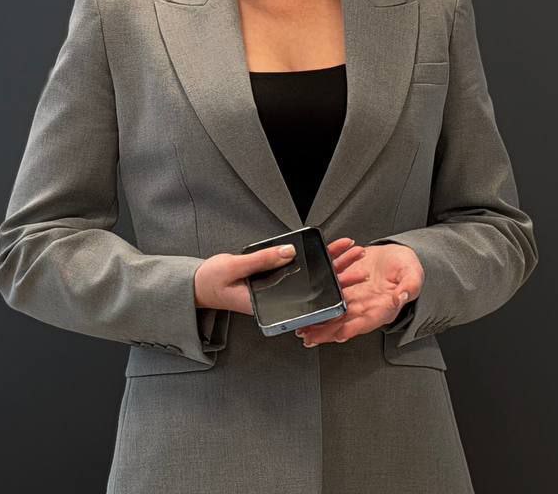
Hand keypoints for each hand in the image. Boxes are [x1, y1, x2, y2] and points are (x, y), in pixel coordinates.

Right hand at [193, 237, 362, 315]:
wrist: (198, 285)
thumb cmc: (212, 280)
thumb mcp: (235, 267)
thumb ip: (262, 260)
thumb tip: (291, 252)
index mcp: (270, 306)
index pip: (307, 302)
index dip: (330, 290)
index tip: (348, 279)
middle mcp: (277, 300)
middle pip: (315, 289)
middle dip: (339, 274)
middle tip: (359, 259)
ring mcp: (277, 291)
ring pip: (310, 279)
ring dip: (330, 265)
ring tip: (351, 251)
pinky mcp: (273, 280)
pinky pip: (297, 272)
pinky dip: (312, 262)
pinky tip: (327, 253)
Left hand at [294, 242, 423, 346]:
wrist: (396, 254)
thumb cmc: (407, 267)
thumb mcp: (413, 275)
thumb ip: (409, 287)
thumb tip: (401, 297)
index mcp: (384, 307)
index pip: (367, 321)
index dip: (352, 329)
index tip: (338, 335)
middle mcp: (367, 305)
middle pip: (345, 321)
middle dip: (326, 331)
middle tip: (309, 337)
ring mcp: (355, 297)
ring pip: (334, 311)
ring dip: (318, 320)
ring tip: (302, 327)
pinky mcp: (346, 285)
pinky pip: (332, 293)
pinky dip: (320, 300)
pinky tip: (308, 305)